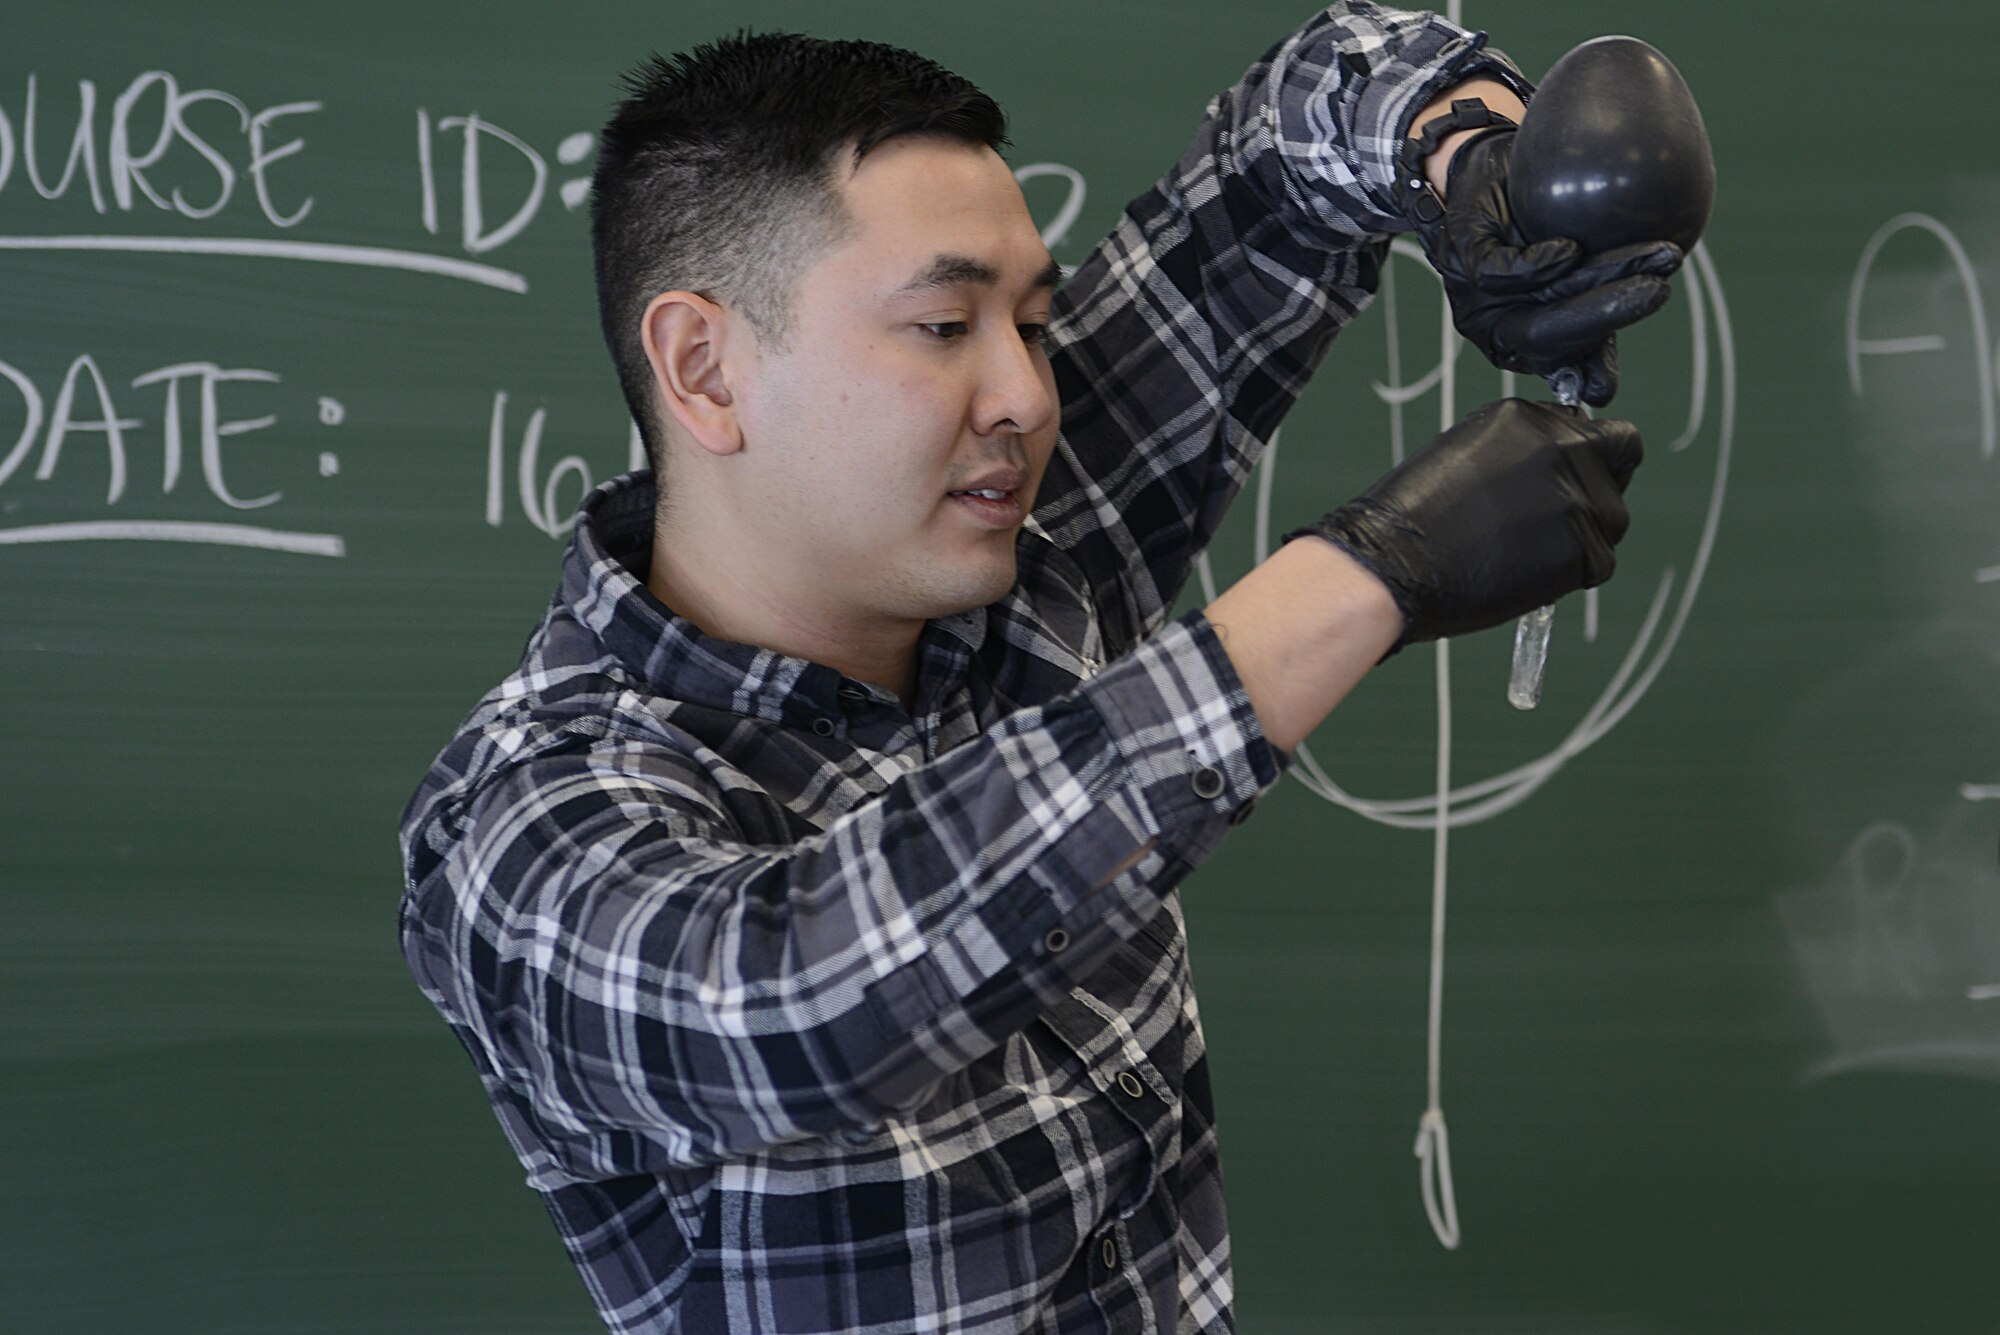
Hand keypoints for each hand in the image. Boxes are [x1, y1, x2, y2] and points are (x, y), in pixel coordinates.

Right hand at [1287, 399, 1641, 651]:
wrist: (1392, 563)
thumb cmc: (1414, 517)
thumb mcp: (1467, 453)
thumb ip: (1524, 450)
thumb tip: (1562, 464)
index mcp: (1530, 417)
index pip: (1597, 428)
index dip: (1590, 455)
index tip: (1567, 479)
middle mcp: (1563, 448)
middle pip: (1620, 466)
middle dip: (1595, 490)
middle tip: (1552, 520)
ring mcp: (1577, 499)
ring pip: (1611, 520)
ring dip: (1582, 536)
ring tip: (1524, 550)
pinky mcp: (1581, 549)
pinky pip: (1598, 563)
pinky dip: (1570, 574)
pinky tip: (1524, 572)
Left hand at [1406, 125, 1681, 405]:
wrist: (1497, 173)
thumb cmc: (1543, 233)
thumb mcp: (1572, 286)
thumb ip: (1586, 330)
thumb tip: (1600, 393)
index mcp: (1521, 346)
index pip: (1564, 365)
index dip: (1600, 363)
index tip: (1641, 344)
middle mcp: (1495, 327)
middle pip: (1548, 335)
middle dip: (1608, 314)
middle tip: (1659, 290)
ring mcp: (1474, 295)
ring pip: (1537, 299)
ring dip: (1598, 277)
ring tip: (1653, 255)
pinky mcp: (1462, 257)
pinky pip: (1499, 272)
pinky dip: (1539, 264)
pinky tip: (1569, 250)